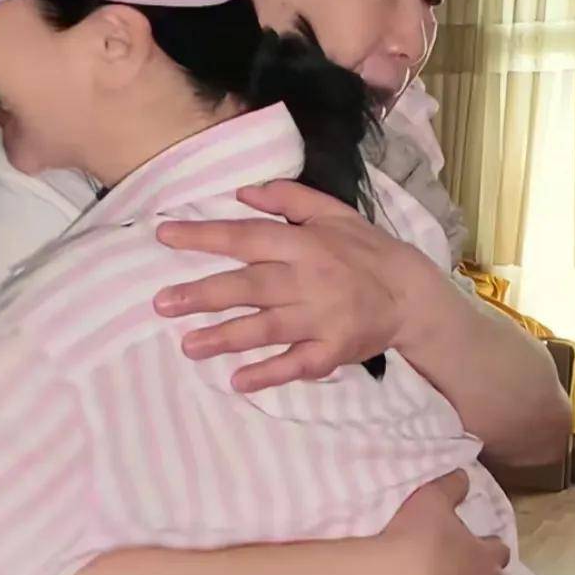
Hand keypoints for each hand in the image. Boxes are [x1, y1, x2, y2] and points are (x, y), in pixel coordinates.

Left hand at [155, 180, 429, 391]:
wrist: (412, 294)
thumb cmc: (366, 250)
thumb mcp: (334, 213)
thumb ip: (289, 199)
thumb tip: (242, 192)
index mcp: (305, 244)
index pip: (246, 237)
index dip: (205, 237)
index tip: (164, 236)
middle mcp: (309, 280)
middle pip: (250, 285)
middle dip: (203, 294)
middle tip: (161, 303)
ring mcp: (321, 319)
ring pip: (267, 327)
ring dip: (226, 338)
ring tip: (188, 346)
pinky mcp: (333, 351)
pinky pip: (297, 364)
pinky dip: (269, 374)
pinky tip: (239, 382)